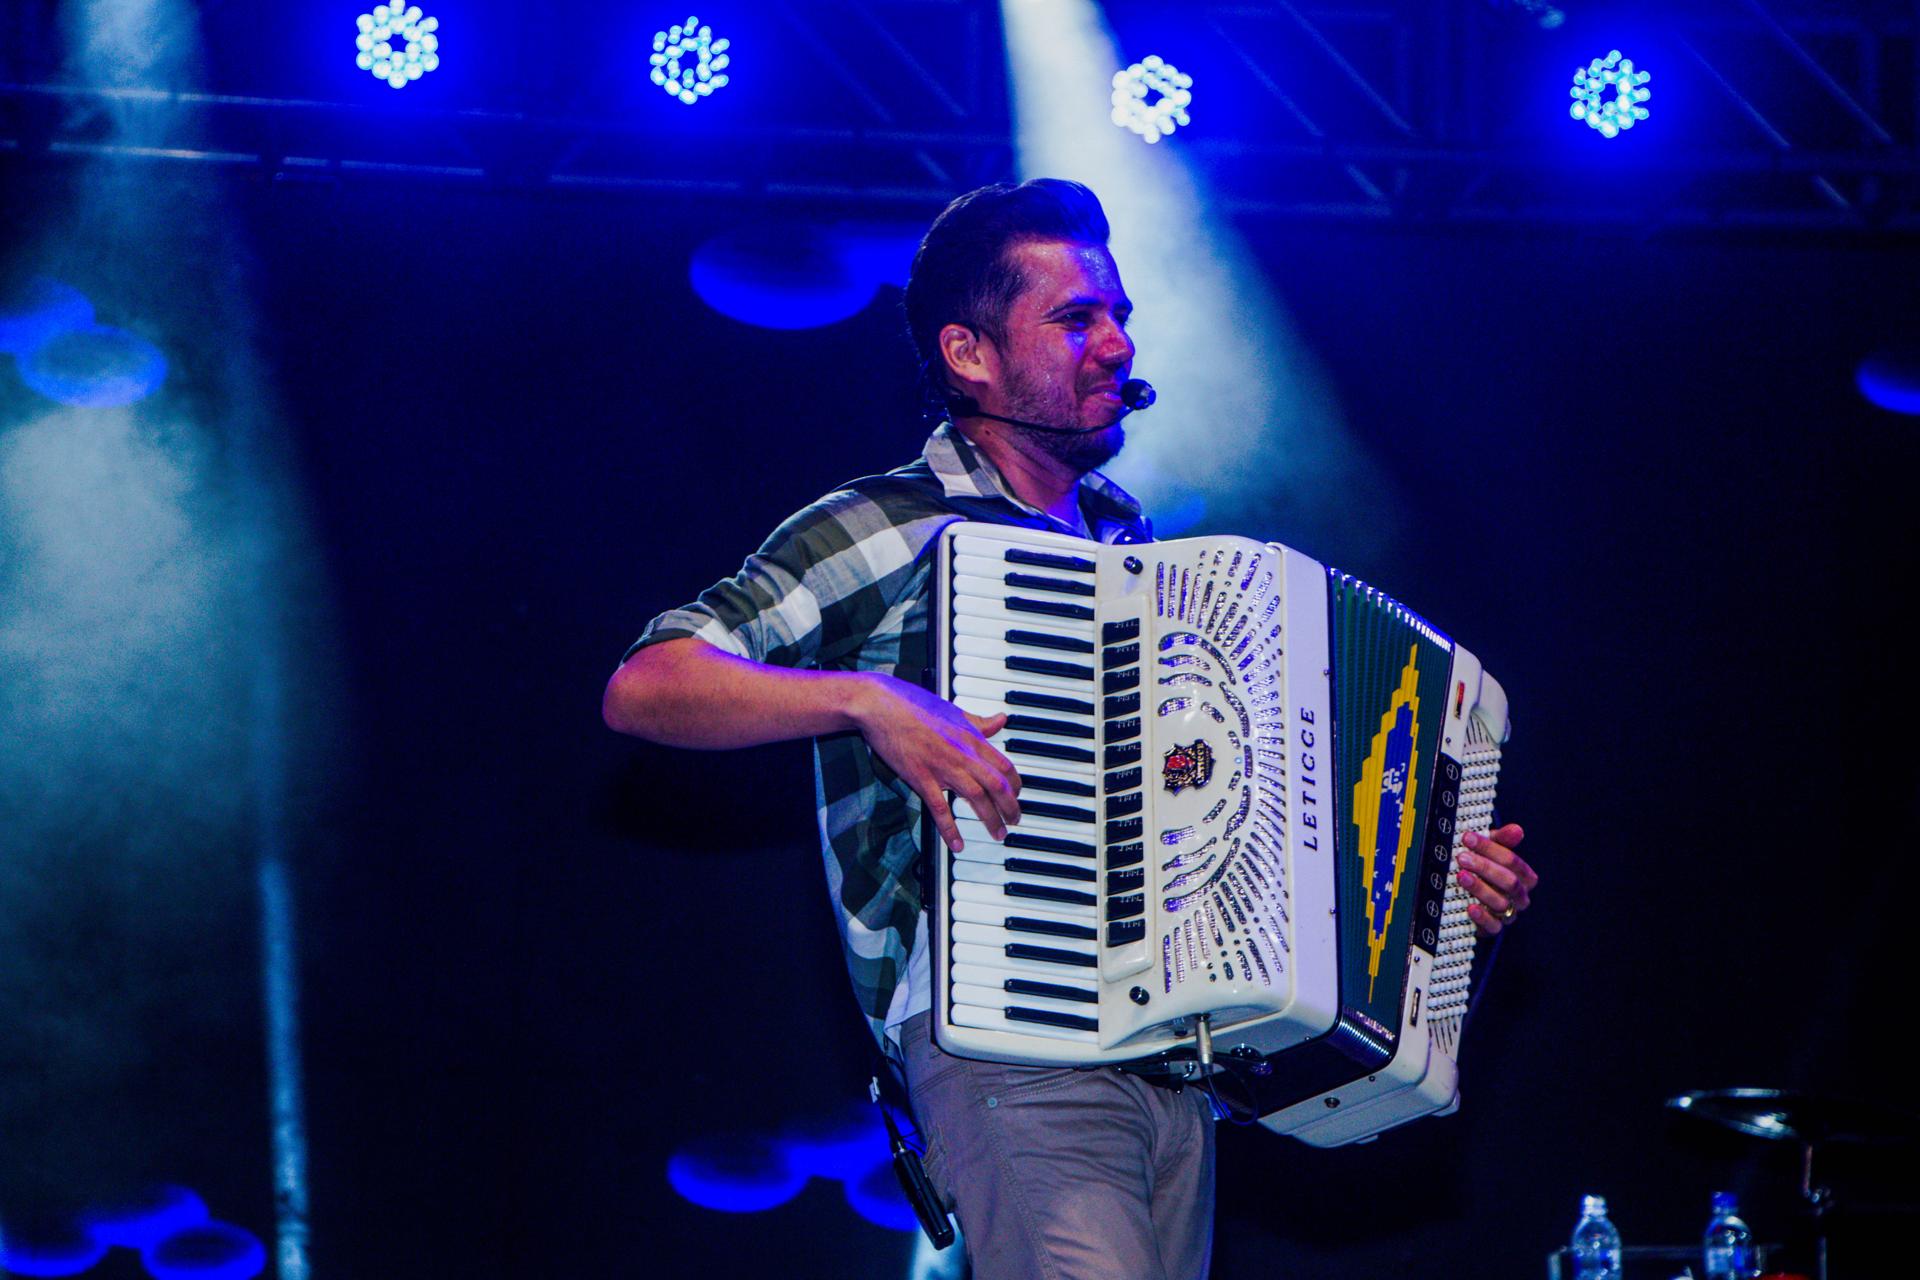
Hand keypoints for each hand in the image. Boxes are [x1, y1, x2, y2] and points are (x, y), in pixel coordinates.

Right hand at [848, 672, 1021, 851]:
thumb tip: (1001, 720)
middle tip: (1014, 821)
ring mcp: (942, 767)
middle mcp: (962, 753)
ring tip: (998, 834)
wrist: (880, 705)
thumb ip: (979, 722)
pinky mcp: (920, 777)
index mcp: (971, 737)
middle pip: (997, 785)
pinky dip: (950, 829)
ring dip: (990, 819)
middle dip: (1010, 807)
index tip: (1016, 796)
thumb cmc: (913, 704)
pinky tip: (957, 844)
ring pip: (976, 798)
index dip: (1015, 784)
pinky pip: (940, 808)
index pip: (1004, 766)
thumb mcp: (953, 711)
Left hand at [1456, 823, 1534, 936]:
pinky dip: (1482, 917)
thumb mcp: (1490, 853)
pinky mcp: (1494, 928)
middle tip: (1462, 857)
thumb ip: (1502, 840)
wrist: (1473, 900)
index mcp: (1524, 877)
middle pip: (1509, 881)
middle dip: (1485, 867)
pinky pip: (1493, 926)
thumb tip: (1517, 829)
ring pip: (1500, 902)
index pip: (1512, 861)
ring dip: (1480, 888)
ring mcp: (1508, 914)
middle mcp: (1520, 896)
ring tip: (1461, 876)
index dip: (1490, 848)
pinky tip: (1470, 907)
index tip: (1467, 838)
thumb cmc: (1485, 870)